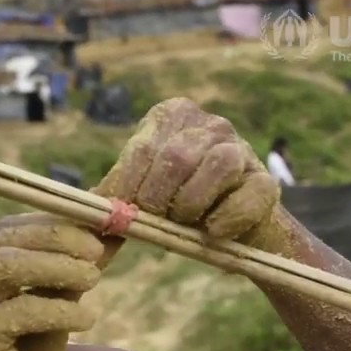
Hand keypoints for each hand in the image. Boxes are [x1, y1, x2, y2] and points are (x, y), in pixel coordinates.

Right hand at [0, 214, 111, 350]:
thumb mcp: (53, 308)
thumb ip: (71, 271)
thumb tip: (111, 230)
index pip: (3, 230)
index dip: (50, 224)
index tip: (94, 229)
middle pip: (3, 240)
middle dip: (57, 239)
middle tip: (98, 252)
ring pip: (7, 266)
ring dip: (58, 267)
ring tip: (94, 281)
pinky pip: (20, 309)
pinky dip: (60, 309)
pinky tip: (86, 319)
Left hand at [95, 98, 285, 250]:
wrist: (228, 231)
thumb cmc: (174, 206)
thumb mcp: (141, 194)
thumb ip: (115, 197)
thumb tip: (83, 210)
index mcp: (170, 117)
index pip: (141, 150)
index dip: (128, 188)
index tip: (122, 214)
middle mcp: (208, 124)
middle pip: (176, 157)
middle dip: (157, 198)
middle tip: (154, 221)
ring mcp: (241, 147)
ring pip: (218, 165)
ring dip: (193, 204)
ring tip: (185, 222)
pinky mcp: (267, 180)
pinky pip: (250, 195)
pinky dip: (228, 219)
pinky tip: (213, 232)